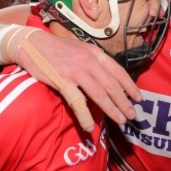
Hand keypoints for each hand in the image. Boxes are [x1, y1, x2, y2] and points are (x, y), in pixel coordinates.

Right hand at [15, 30, 140, 129]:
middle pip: (112, 85)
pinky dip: (85, 116)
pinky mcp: (62, 80)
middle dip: (124, 102)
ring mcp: (76, 71)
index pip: (118, 71)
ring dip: (112, 109)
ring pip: (100, 93)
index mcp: (95, 53)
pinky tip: (90, 126)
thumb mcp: (81, 49)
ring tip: (121, 120)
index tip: (138, 97)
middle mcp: (89, 61)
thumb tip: (108, 78)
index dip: (130, 85)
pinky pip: (78, 102)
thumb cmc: (57, 49)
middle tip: (132, 115)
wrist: (31, 43)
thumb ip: (94, 62)